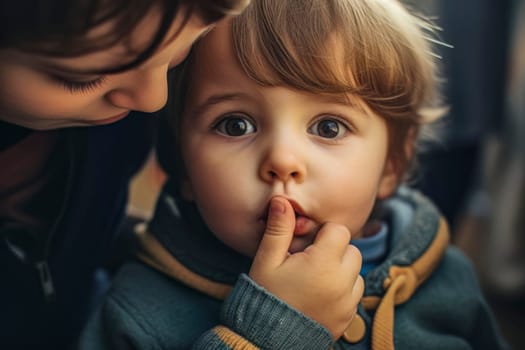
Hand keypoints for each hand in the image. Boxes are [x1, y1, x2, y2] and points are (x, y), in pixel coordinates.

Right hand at [249, 196, 363, 339]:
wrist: (267, 338)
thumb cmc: (266, 294)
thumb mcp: (267, 260)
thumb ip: (279, 229)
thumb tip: (283, 200)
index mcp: (323, 264)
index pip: (340, 231)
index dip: (323, 233)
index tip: (307, 244)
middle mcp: (342, 282)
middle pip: (352, 249)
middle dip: (334, 250)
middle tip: (310, 261)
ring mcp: (348, 302)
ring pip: (357, 271)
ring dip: (341, 270)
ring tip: (316, 279)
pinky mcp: (349, 317)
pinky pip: (355, 293)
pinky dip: (343, 289)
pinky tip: (321, 293)